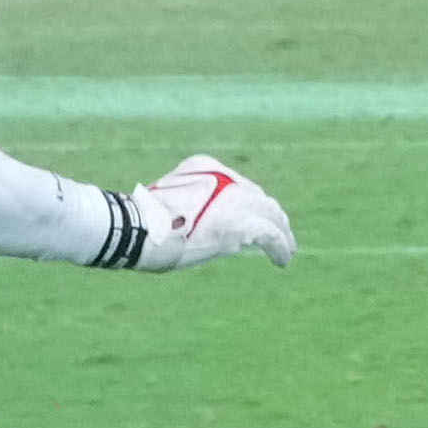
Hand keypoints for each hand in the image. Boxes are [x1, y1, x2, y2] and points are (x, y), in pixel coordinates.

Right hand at [124, 155, 292, 269]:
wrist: (140, 229)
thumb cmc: (144, 222)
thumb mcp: (167, 200)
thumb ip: (189, 203)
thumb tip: (202, 223)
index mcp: (206, 167)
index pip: (239, 185)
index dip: (252, 204)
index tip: (257, 218)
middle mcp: (225, 178)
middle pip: (258, 197)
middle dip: (271, 216)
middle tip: (280, 232)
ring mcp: (235, 200)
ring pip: (271, 214)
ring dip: (281, 231)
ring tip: (288, 248)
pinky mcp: (241, 224)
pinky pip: (271, 235)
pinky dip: (280, 247)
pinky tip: (283, 260)